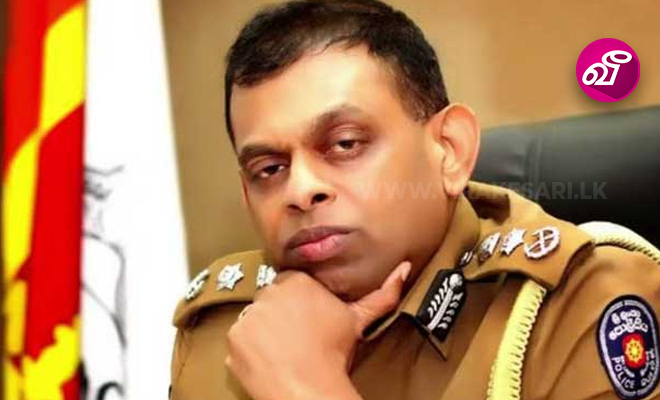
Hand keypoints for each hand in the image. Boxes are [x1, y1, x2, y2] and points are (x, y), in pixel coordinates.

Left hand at [225, 261, 411, 399]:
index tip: (310, 319)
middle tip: (298, 336)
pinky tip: (269, 360)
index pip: (293, 283)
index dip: (302, 302)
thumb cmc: (335, 351)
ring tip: (284, 350)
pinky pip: (241, 341)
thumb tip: (406, 267)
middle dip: (282, 314)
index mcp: (295, 280)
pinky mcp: (233, 339)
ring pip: (256, 319)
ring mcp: (247, 316)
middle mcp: (267, 292)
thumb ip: (382, 292)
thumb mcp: (358, 319)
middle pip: (273, 299)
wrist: (308, 388)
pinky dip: (251, 350)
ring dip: (265, 331)